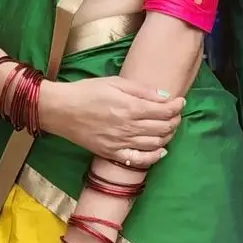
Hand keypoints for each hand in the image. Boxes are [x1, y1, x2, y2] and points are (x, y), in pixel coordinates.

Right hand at [39, 76, 183, 172]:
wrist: (61, 110)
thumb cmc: (86, 92)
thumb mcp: (115, 82)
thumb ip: (142, 90)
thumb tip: (165, 97)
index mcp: (130, 107)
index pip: (164, 110)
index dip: (177, 106)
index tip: (180, 102)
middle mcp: (128, 127)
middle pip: (163, 128)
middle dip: (175, 120)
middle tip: (175, 114)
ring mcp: (121, 143)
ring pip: (155, 144)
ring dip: (167, 136)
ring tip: (169, 128)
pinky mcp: (112, 153)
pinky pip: (139, 160)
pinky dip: (154, 157)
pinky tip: (160, 150)